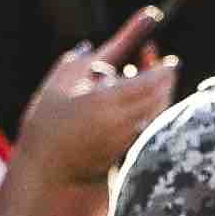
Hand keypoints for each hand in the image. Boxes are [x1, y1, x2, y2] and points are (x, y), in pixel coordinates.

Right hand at [11, 10, 175, 191]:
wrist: (45, 171)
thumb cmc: (45, 127)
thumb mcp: (56, 87)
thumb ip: (77, 63)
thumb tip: (90, 44)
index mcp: (106, 101)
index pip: (151, 81)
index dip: (164, 69)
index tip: (169, 60)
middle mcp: (122, 120)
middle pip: (159, 96)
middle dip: (166, 79)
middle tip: (164, 66)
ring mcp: (127, 137)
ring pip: (156, 111)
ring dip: (160, 94)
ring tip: (148, 83)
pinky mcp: (128, 149)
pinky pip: (149, 124)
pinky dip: (151, 111)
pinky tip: (138, 104)